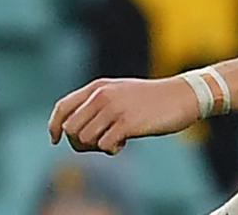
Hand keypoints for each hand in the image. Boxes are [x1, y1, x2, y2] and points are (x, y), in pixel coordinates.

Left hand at [48, 77, 199, 154]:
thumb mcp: (120, 92)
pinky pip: (104, 146)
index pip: (62, 107)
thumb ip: (97, 104)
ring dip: (98, 146)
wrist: (183, 96)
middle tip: (99, 142)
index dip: (54, 126)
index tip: (56, 140)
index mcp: (98, 87)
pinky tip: (125, 143)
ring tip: (116, 140)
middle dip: (80, 142)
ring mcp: (115, 109)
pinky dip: (112, 150)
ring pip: (85, 139)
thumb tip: (70, 131)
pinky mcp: (128, 123)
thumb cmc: (152, 99)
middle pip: (71, 129)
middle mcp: (102, 95)